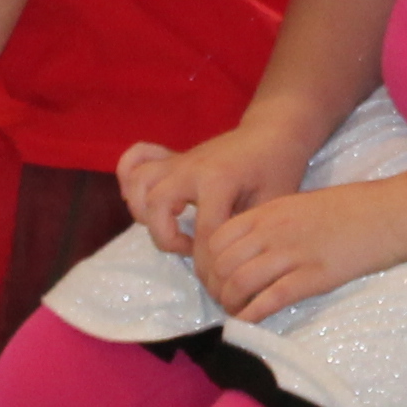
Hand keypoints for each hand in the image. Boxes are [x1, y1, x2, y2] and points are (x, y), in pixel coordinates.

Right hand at [118, 118, 318, 262]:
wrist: (274, 130)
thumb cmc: (278, 167)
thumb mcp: (272, 203)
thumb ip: (247, 234)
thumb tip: (230, 270)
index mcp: (219, 180)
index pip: (203, 232)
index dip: (207, 262)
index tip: (217, 276)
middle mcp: (191, 168)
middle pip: (157, 206)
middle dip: (167, 237)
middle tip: (190, 246)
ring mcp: (178, 160)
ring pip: (139, 185)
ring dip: (146, 212)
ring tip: (170, 225)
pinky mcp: (172, 158)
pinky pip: (135, 160)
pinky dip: (129, 179)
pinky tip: (144, 200)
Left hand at [193, 166, 406, 322]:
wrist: (388, 213)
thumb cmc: (348, 208)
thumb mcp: (300, 204)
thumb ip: (271, 221)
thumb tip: (247, 247)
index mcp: (270, 210)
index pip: (218, 238)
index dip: (209, 263)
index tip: (216, 277)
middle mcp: (274, 230)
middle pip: (223, 264)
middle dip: (216, 288)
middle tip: (224, 299)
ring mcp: (293, 253)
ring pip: (240, 283)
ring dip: (231, 304)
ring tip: (236, 311)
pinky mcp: (312, 276)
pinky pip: (269, 300)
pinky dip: (252, 315)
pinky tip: (251, 320)